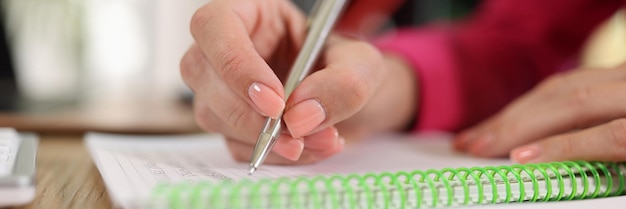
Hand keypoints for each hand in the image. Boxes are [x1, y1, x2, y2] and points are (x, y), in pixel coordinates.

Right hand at [181, 0, 416, 164]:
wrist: (346, 98)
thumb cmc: (347, 66)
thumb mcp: (361, 64)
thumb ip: (344, 83)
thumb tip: (301, 117)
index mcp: (249, 13)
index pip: (214, 26)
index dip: (236, 65)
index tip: (274, 102)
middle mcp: (224, 47)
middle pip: (200, 73)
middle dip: (248, 113)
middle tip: (296, 132)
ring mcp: (219, 86)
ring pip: (211, 114)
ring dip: (264, 139)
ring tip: (319, 139)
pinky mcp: (228, 121)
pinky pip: (234, 145)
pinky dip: (272, 155)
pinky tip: (307, 148)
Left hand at [454, 63, 625, 162]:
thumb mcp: (622, 120)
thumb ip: (591, 124)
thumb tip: (533, 145)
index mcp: (619, 81)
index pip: (560, 91)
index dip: (515, 111)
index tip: (478, 133)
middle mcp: (625, 81)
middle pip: (557, 95)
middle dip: (507, 120)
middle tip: (467, 143)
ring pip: (572, 106)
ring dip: (520, 127)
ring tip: (481, 147)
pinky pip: (606, 136)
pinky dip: (561, 146)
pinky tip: (523, 156)